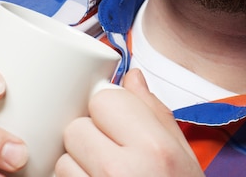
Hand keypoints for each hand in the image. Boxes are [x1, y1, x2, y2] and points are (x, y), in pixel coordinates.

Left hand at [55, 69, 203, 176]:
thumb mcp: (183, 158)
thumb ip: (155, 113)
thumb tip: (132, 77)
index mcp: (153, 150)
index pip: (105, 100)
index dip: (110, 111)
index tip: (119, 124)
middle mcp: (122, 172)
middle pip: (77, 128)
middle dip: (90, 138)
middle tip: (112, 158)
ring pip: (62, 160)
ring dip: (77, 167)